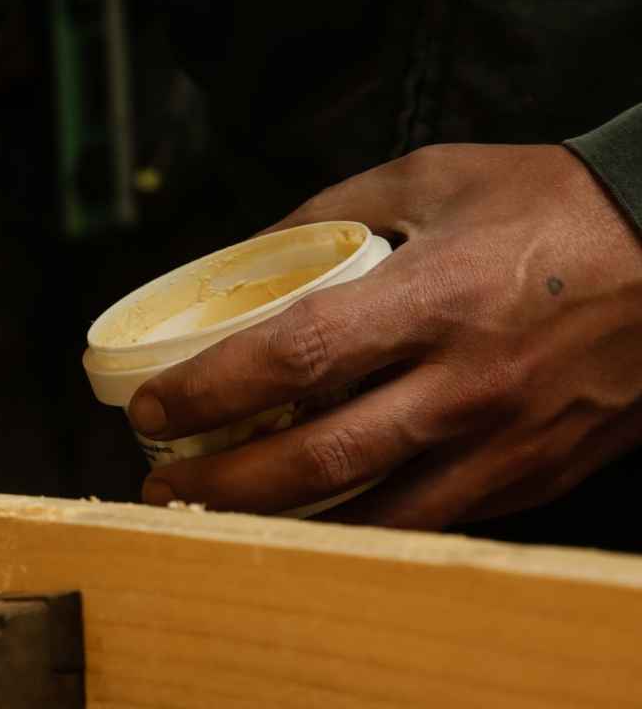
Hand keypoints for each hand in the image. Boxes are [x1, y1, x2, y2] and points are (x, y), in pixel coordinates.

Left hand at [128, 143, 641, 527]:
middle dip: (220, 486)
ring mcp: (503, 445)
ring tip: (216, 517)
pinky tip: (309, 523)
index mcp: (436, 298)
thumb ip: (330, 214)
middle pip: (315, 462)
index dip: (208, 392)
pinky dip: (358, 531)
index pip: (292, 359)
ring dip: (278, 528)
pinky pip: (426, 522)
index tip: (150, 409)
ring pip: (368, 519)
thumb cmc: (558, 208)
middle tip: (161, 484)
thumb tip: (244, 258)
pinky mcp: (532, 479)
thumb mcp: (436, 178)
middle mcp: (466, 385)